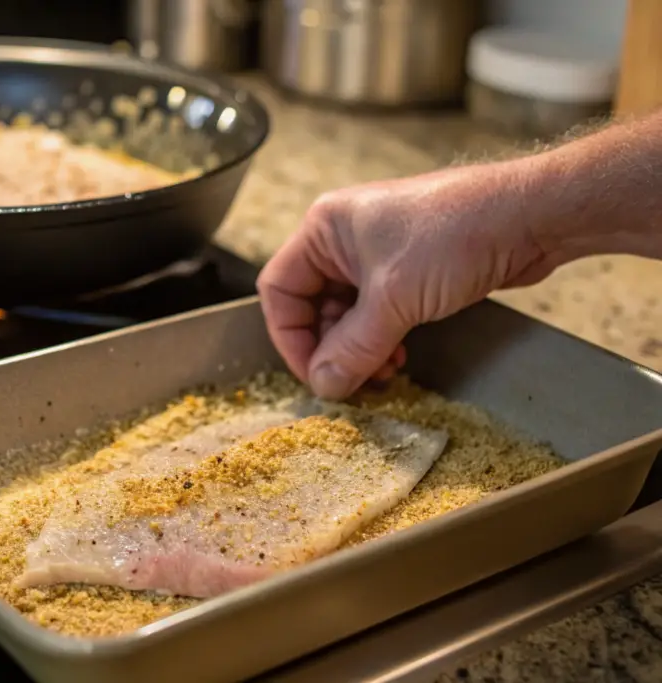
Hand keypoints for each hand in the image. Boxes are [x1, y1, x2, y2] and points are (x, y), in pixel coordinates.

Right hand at [256, 159, 556, 399]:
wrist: (530, 215)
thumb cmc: (457, 233)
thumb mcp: (393, 299)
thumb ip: (352, 349)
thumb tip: (324, 386)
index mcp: (324, 229)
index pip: (279, 291)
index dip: (290, 338)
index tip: (314, 375)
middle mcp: (343, 239)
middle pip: (311, 308)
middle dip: (331, 349)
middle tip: (353, 382)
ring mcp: (376, 255)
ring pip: (345, 316)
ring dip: (358, 350)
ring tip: (384, 372)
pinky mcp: (407, 271)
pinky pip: (377, 315)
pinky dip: (381, 341)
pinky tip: (399, 357)